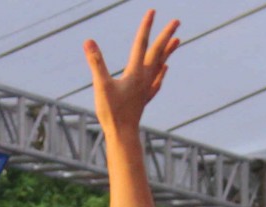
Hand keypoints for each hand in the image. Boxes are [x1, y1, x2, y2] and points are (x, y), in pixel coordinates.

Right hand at [84, 10, 178, 136]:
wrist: (123, 135)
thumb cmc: (112, 112)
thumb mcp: (100, 85)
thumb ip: (95, 62)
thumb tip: (88, 41)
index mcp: (135, 72)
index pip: (141, 44)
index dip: (146, 26)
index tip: (152, 11)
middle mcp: (144, 78)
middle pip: (157, 52)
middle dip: (166, 35)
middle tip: (177, 21)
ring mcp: (146, 88)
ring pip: (160, 64)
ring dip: (168, 51)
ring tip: (178, 40)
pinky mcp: (144, 98)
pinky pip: (157, 81)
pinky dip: (162, 72)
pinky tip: (165, 69)